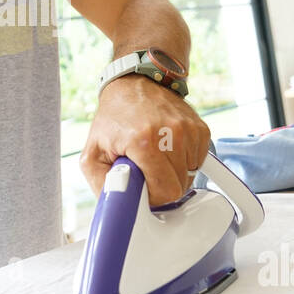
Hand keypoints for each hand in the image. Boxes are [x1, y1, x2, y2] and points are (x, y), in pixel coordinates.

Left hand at [80, 73, 211, 207]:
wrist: (133, 85)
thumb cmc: (113, 118)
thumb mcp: (92, 154)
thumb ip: (101, 185)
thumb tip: (116, 209)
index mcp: (144, 142)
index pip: (166, 193)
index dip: (153, 198)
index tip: (142, 188)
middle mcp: (171, 133)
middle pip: (180, 187)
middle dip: (162, 186)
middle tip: (146, 171)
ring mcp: (188, 130)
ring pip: (191, 176)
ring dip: (173, 174)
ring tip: (156, 158)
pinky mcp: (200, 128)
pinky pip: (198, 162)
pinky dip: (184, 162)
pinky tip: (168, 150)